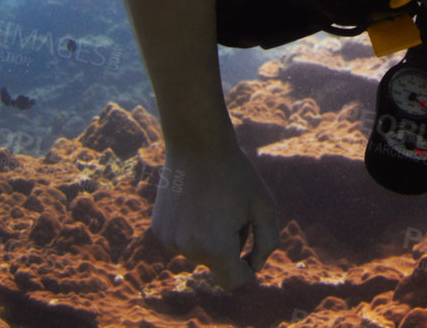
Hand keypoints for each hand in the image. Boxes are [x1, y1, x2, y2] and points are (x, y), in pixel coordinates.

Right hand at [151, 138, 277, 289]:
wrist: (196, 143)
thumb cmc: (236, 174)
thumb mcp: (265, 206)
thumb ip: (268, 242)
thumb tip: (255, 267)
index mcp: (215, 247)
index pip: (234, 282)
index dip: (248, 269)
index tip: (252, 249)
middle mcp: (187, 249)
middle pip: (217, 263)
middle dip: (230, 245)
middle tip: (233, 210)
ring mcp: (168, 240)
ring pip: (200, 251)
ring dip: (211, 236)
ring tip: (214, 202)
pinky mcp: (158, 229)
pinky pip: (183, 239)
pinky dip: (193, 228)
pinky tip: (196, 200)